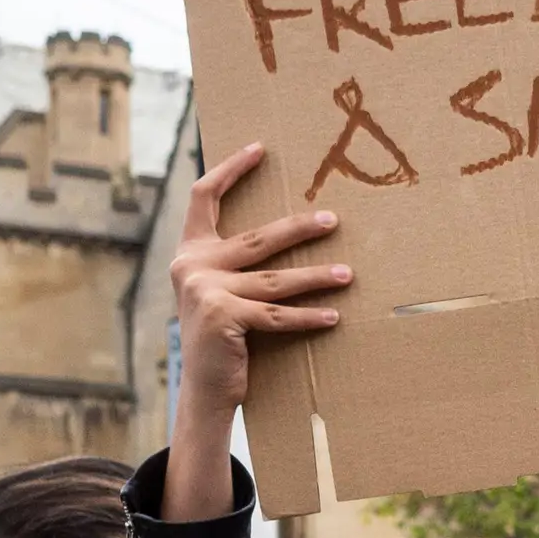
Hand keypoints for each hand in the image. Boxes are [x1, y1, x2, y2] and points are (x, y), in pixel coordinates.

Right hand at [164, 141, 348, 522]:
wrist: (203, 388)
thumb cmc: (222, 335)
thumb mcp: (217, 290)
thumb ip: (234, 262)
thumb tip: (292, 226)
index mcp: (191, 252)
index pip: (203, 197)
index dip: (230, 170)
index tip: (259, 148)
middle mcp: (193, 266)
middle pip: (257, 238)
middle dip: (299, 228)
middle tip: (333, 219)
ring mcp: (206, 291)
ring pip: (276, 279)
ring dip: (316, 276)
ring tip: (347, 273)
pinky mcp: (223, 318)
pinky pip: (278, 316)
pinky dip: (309, 317)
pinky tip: (334, 316)